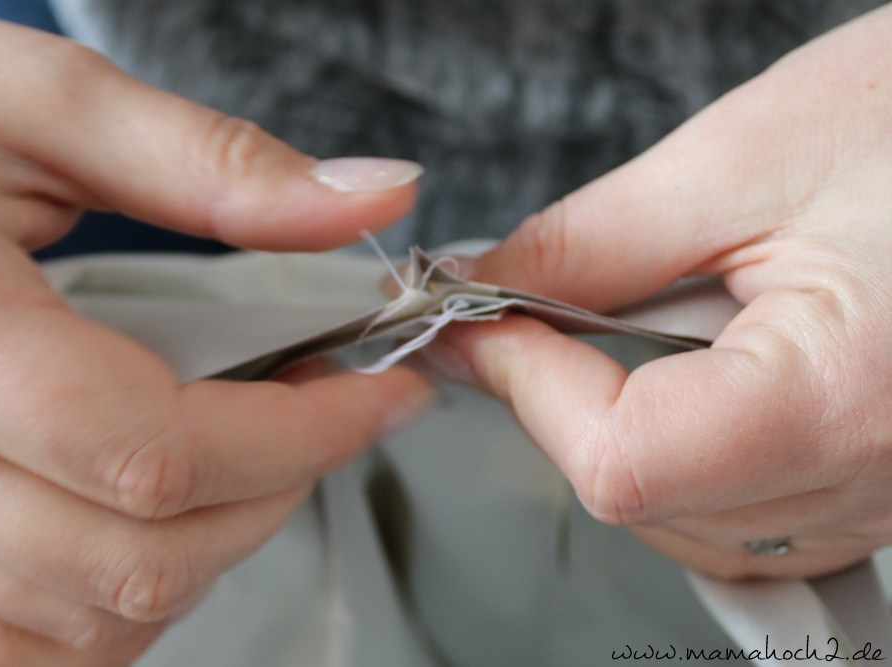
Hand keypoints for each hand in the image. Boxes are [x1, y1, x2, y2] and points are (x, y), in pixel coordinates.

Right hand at [0, 3, 429, 664]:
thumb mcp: (39, 99)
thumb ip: (212, 161)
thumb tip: (370, 198)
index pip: (162, 453)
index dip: (304, 436)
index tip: (378, 394)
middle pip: (142, 555)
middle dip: (278, 489)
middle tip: (325, 409)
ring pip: (95, 616)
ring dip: (215, 546)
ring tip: (256, 449)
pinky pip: (24, 642)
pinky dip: (123, 609)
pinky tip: (160, 526)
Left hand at [433, 4, 891, 579]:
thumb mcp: (741, 161)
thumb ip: (590, 243)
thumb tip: (486, 292)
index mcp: (837, 401)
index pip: (619, 459)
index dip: (526, 384)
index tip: (482, 320)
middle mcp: (868, 480)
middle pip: (639, 493)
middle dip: (560, 400)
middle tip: (540, 312)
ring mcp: (875, 497)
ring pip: (678, 516)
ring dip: (616, 424)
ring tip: (650, 317)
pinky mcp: (871, 486)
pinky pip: (738, 511)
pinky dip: (680, 448)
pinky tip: (692, 366)